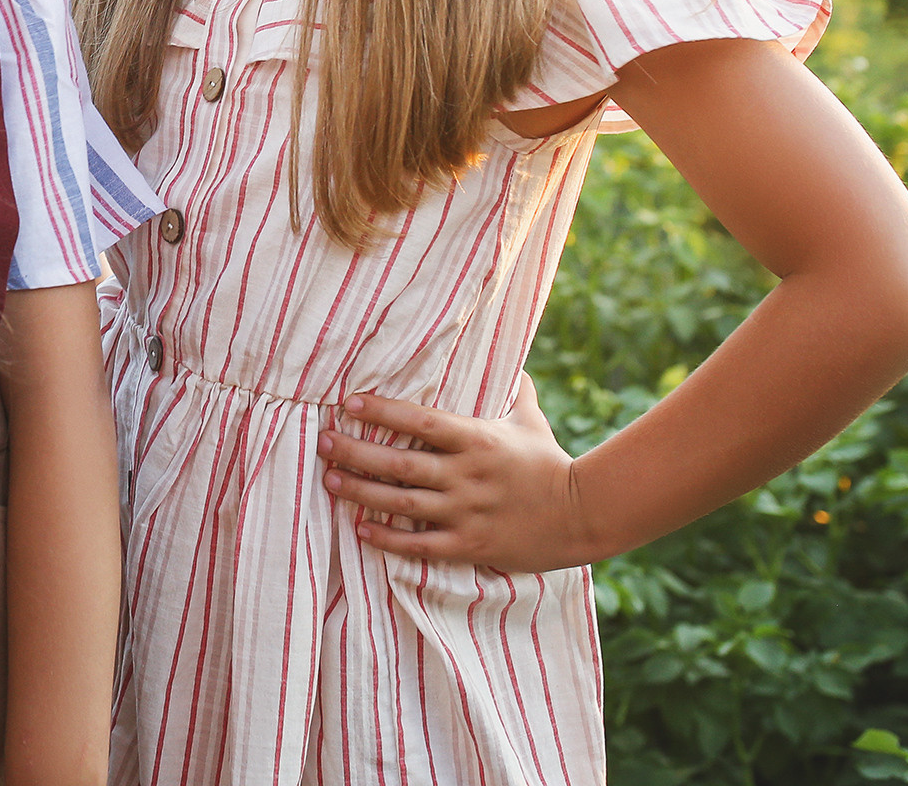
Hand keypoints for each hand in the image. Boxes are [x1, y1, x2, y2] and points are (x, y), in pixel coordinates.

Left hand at [314, 374, 603, 572]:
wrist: (585, 515)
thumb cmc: (552, 464)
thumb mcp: (531, 422)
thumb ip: (517, 391)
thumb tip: (515, 362)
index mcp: (477, 440)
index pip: (420, 421)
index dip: (382, 411)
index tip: (348, 402)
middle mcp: (467, 475)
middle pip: (400, 463)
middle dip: (355, 452)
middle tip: (322, 442)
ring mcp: (468, 512)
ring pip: (402, 503)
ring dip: (361, 492)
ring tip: (329, 480)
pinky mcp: (471, 545)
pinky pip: (420, 545)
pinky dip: (388, 538)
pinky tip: (360, 529)